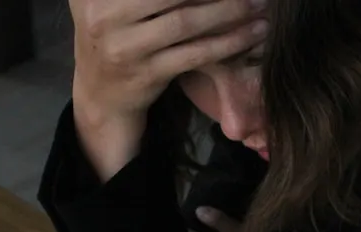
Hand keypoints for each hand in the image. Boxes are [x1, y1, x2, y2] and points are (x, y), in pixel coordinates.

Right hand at [70, 0, 266, 121]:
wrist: (101, 94)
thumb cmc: (117, 35)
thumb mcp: (111, 3)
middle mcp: (105, 16)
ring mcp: (125, 48)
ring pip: (185, 22)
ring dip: (228, 11)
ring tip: (258, 4)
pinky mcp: (146, 74)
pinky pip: (195, 53)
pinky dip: (227, 42)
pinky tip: (252, 33)